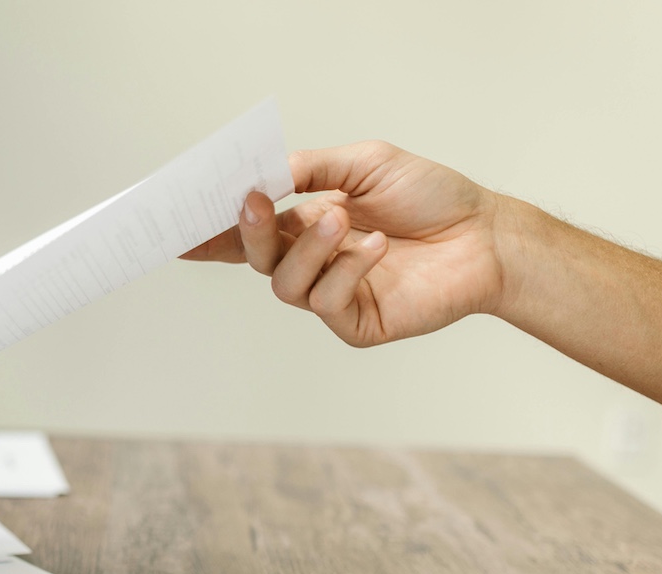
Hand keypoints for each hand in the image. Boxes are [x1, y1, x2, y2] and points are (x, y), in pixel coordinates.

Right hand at [182, 142, 516, 347]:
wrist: (485, 235)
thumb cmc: (431, 197)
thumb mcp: (364, 163)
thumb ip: (309, 168)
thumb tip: (262, 175)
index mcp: (305, 224)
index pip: (247, 233)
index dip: (210, 235)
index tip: (177, 229)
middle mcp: (312, 262)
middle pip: (254, 257)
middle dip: (247, 230)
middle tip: (254, 201)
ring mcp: (331, 295)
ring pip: (285, 283)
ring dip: (308, 247)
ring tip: (343, 218)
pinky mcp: (355, 322)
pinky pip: (326, 302)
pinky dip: (347, 270)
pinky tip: (376, 247)